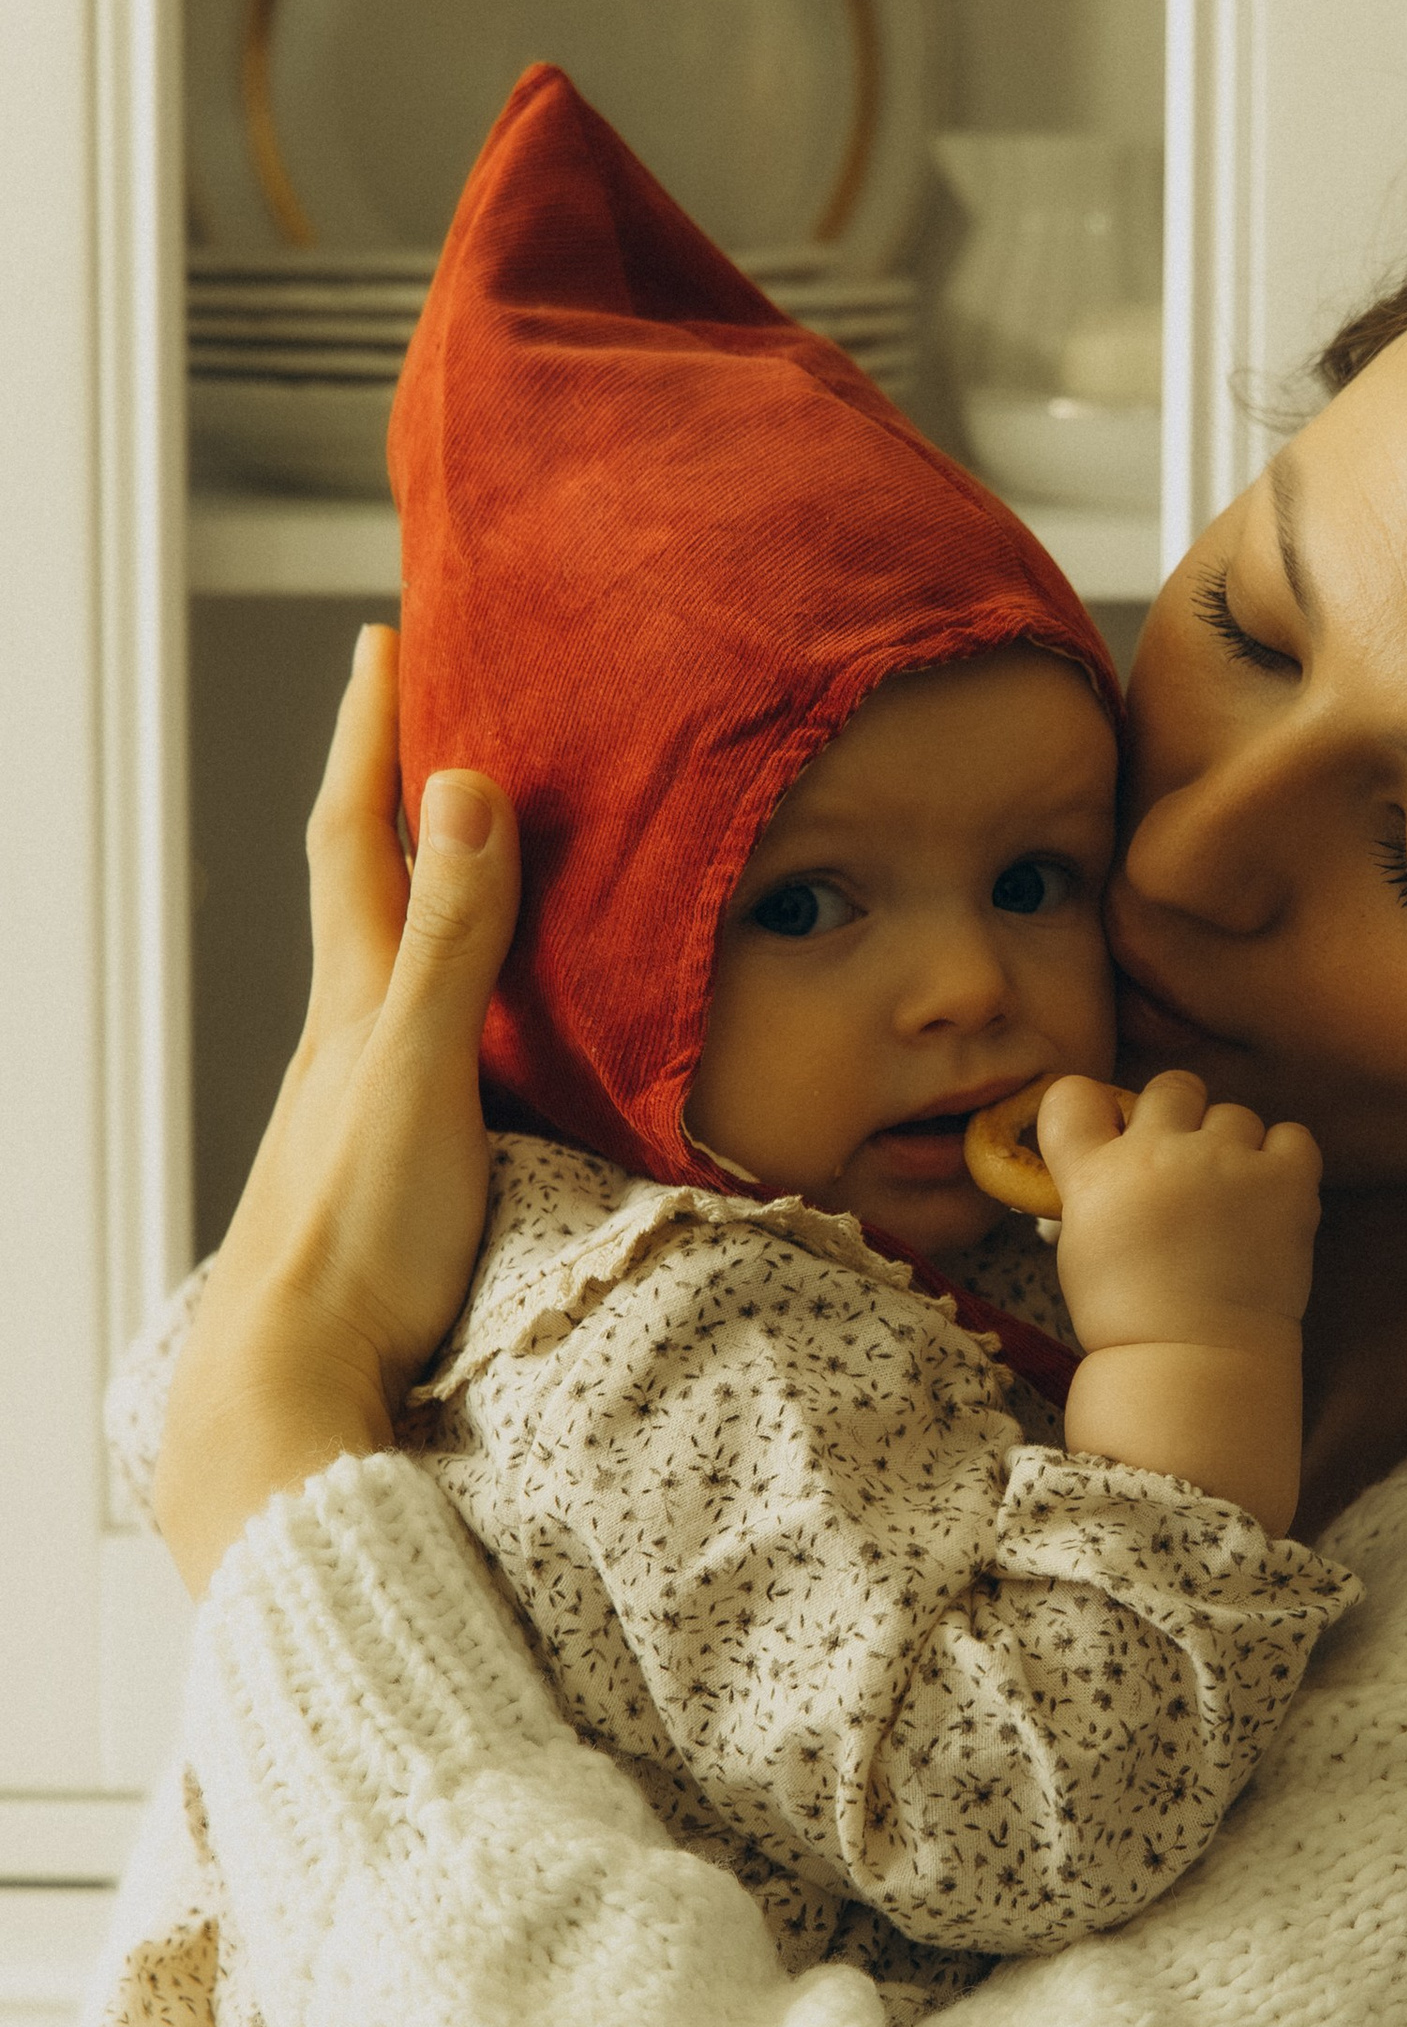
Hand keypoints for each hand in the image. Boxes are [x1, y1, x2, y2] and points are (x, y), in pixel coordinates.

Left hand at [155, 630, 518, 1594]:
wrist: (297, 1388)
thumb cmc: (356, 1242)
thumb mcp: (417, 1070)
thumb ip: (449, 938)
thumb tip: (462, 787)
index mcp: (353, 1003)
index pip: (360, 835)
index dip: (375, 734)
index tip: (394, 638)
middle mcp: (346, 1041)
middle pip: (365, 885)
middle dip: (396, 788)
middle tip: (431, 709)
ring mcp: (361, 1107)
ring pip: (389, 963)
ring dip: (427, 890)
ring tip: (474, 841)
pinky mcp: (392, 1169)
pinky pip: (424, 1039)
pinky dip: (453, 991)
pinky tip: (488, 1018)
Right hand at [1042, 1068, 1318, 1357]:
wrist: (1194, 1365)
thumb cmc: (1132, 1319)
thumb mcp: (1082, 1247)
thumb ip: (1096, 1190)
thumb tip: (1116, 1158)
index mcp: (1096, 1174)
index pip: (1073, 1095)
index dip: (1096, 1108)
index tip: (1113, 1131)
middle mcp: (1156, 1154)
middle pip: (1172, 1087)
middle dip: (1179, 1120)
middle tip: (1187, 1173)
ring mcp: (1223, 1162)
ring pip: (1234, 1113)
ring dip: (1234, 1147)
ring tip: (1233, 1202)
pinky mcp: (1283, 1181)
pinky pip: (1292, 1135)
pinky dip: (1285, 1160)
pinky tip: (1272, 1198)